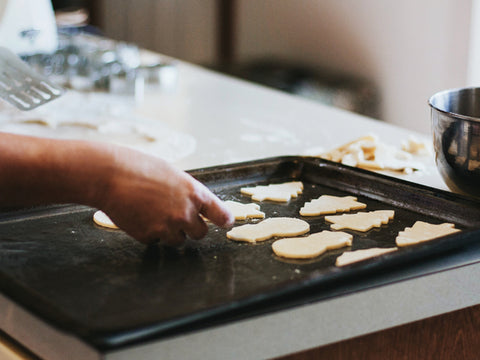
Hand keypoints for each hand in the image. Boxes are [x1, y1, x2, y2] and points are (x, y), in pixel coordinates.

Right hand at [99, 148, 233, 244]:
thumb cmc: (139, 167)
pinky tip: (139, 216)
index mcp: (195, 193)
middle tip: (176, 217)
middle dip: (191, 228)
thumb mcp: (172, 174)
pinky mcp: (149, 236)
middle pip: (200, 233)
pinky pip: (155, 241)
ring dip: (170, 232)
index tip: (226, 223)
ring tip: (153, 212)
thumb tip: (194, 205)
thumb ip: (186, 192)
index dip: (224, 220)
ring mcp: (167, 227)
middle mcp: (185, 213)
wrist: (109, 175)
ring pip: (178, 240)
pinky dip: (149, 233)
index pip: (221, 214)